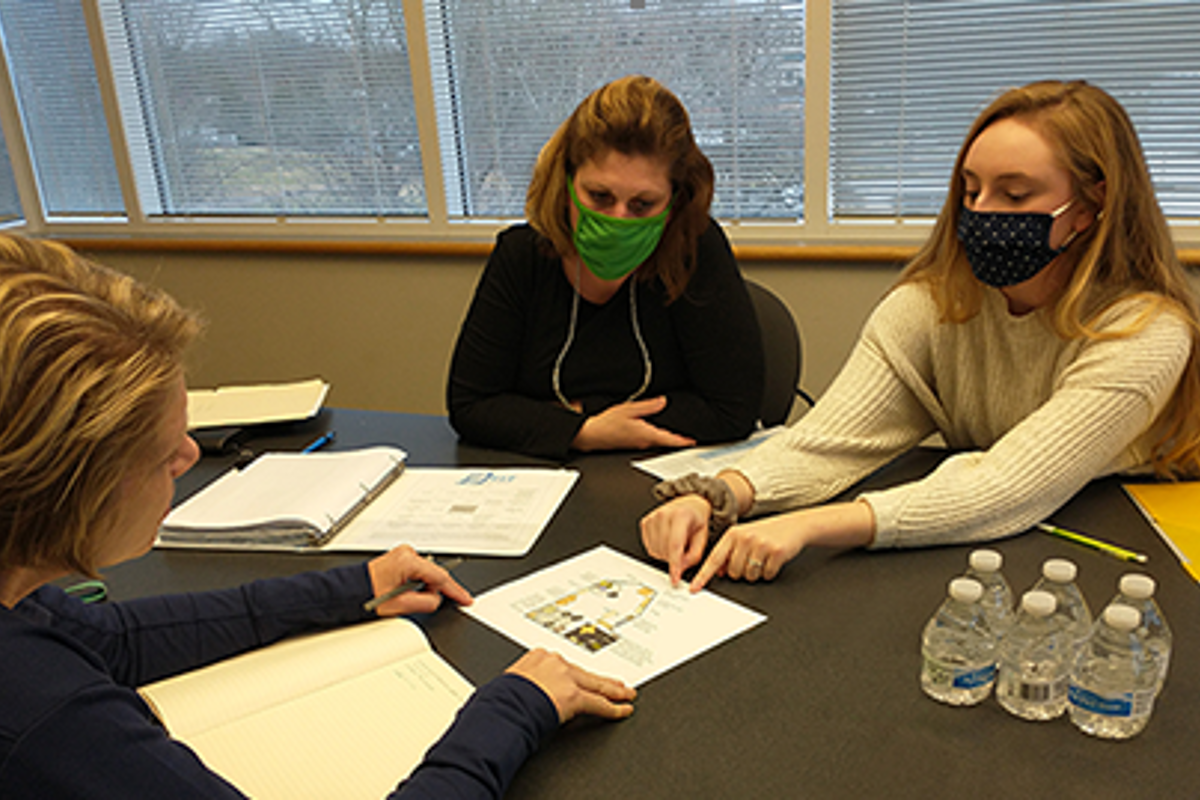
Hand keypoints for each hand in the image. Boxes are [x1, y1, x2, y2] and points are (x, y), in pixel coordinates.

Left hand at [366, 544, 472, 615]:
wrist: (349, 590)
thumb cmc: (367, 595)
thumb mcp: (401, 605)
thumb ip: (426, 602)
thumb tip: (436, 600)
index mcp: (408, 561)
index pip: (440, 577)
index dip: (455, 591)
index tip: (466, 599)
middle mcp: (407, 553)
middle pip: (434, 574)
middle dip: (432, 590)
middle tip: (418, 603)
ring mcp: (403, 554)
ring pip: (426, 574)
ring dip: (422, 587)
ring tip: (404, 597)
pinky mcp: (400, 558)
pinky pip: (417, 572)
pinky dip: (417, 583)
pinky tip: (405, 591)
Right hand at [506, 649, 635, 722]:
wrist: (502, 705)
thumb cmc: (499, 698)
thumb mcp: (511, 683)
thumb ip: (525, 685)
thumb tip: (523, 695)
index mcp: (538, 657)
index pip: (565, 666)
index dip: (578, 674)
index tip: (584, 677)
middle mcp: (555, 663)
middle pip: (585, 673)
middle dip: (603, 680)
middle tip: (619, 683)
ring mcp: (566, 678)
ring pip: (596, 685)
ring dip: (614, 691)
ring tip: (627, 694)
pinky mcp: (574, 696)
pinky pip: (598, 703)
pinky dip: (613, 709)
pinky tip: (623, 710)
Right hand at [572, 396, 695, 451]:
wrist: (592, 435)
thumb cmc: (607, 424)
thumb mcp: (629, 409)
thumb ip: (647, 406)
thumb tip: (662, 402)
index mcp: (646, 434)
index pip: (669, 439)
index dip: (682, 441)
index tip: (692, 442)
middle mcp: (644, 443)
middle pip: (665, 443)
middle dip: (677, 440)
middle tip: (687, 439)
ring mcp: (638, 446)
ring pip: (657, 443)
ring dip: (666, 439)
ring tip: (676, 436)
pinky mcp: (632, 445)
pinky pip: (649, 442)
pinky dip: (656, 438)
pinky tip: (656, 433)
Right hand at [639, 494, 712, 585]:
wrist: (688, 504)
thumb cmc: (696, 519)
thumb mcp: (703, 536)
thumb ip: (694, 555)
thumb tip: (680, 569)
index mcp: (681, 515)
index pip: (675, 545)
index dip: (674, 564)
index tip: (675, 578)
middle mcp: (664, 515)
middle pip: (664, 550)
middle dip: (674, 559)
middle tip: (683, 551)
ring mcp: (652, 518)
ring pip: (655, 550)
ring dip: (665, 555)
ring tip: (676, 544)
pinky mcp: (645, 522)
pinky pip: (649, 547)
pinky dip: (659, 550)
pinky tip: (667, 541)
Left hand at [689, 515, 807, 592]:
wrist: (795, 525)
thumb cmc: (767, 532)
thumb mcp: (743, 537)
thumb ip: (729, 552)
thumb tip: (718, 571)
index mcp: (732, 533)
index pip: (714, 559)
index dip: (703, 576)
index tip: (695, 588)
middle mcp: (745, 537)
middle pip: (733, 572)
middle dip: (741, 571)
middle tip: (751, 559)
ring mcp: (761, 544)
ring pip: (749, 576)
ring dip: (756, 573)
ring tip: (762, 558)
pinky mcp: (776, 552)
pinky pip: (766, 575)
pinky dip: (769, 572)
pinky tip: (772, 560)